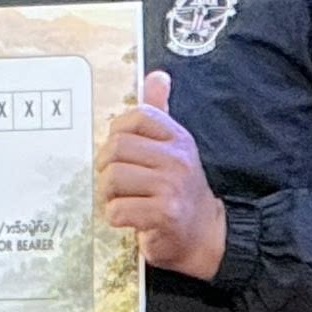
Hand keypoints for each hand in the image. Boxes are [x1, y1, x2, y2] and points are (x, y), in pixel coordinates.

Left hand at [98, 73, 225, 280]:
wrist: (206, 236)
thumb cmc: (180, 191)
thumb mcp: (174, 147)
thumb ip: (160, 112)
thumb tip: (156, 75)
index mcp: (177, 138)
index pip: (136, 116)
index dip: (117, 133)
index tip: (121, 153)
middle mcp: (177, 158)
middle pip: (115, 148)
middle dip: (106, 167)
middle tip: (115, 182)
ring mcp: (171, 186)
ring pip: (113, 178)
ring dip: (108, 194)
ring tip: (122, 200)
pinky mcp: (164, 214)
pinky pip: (117, 209)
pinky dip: (115, 217)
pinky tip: (129, 218)